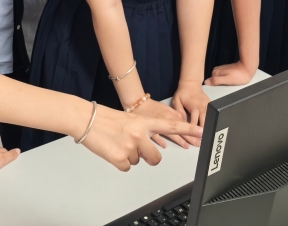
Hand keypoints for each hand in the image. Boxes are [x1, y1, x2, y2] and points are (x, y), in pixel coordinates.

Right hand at [80, 104, 202, 171]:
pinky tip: (112, 150)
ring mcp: (130, 146)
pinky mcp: (119, 158)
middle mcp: (139, 134)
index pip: (171, 125)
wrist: (86, 119)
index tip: (202, 133)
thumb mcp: (129, 119)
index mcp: (143, 122)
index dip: (188, 129)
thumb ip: (142, 131)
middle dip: (148, 158)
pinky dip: (120, 162)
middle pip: (156, 158)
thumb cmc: (105, 119)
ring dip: (130, 156)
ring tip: (118, 143)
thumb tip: (147, 146)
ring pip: (139, 162)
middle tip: (135, 149)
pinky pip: (127, 167)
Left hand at [172, 81, 209, 144]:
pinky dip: (212, 122)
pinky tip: (212, 129)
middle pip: (205, 122)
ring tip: (208, 138)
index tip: (195, 139)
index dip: (194, 130)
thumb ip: (179, 111)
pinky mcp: (211, 105)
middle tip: (203, 142)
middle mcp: (202, 107)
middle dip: (204, 132)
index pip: (194, 121)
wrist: (191, 83)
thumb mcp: (177, 100)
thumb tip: (183, 122)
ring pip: (210, 119)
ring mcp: (208, 106)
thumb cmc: (182, 93)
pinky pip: (212, 115)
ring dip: (209, 128)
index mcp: (194, 107)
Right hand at [204, 61, 256, 85]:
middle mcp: (217, 70)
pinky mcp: (226, 71)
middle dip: (219, 85)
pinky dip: (226, 81)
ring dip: (223, 83)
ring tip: (230, 85)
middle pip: (214, 81)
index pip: (210, 82)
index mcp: (215, 72)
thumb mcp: (227, 80)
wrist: (248, 68)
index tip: (219, 90)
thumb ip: (216, 81)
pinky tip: (231, 82)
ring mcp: (222, 70)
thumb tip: (206, 82)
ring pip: (219, 80)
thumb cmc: (239, 76)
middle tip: (226, 87)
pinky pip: (223, 78)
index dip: (214, 87)